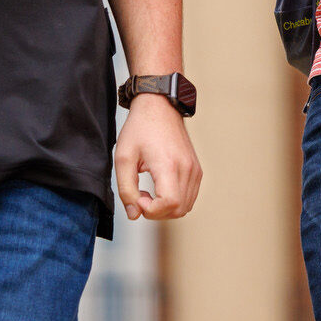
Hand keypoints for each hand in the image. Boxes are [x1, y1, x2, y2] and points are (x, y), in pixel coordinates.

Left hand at [113, 96, 200, 221]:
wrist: (159, 107)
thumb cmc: (140, 128)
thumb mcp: (123, 158)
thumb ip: (126, 189)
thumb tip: (134, 213)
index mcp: (168, 164)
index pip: (170, 204)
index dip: (152, 210)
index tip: (138, 198)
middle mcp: (187, 168)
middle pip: (178, 210)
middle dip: (156, 212)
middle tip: (140, 196)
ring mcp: (194, 169)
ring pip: (185, 207)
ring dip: (165, 208)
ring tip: (149, 192)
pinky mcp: (196, 170)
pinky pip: (189, 197)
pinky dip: (174, 201)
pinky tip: (159, 188)